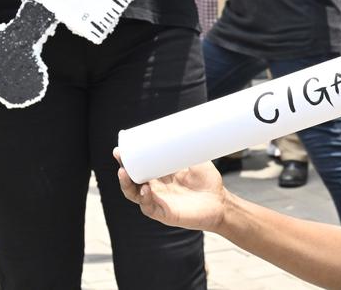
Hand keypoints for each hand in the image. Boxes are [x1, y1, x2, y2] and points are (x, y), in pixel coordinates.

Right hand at [115, 149, 229, 232]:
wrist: (221, 202)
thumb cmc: (208, 181)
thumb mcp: (196, 160)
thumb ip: (188, 148)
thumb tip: (182, 127)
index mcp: (160, 175)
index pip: (139, 167)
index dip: (128, 159)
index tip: (120, 148)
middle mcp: (156, 188)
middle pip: (133, 180)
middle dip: (123, 169)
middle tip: (119, 156)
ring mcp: (159, 201)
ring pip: (135, 194)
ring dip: (127, 184)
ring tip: (124, 173)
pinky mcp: (165, 214)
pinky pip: (149, 208)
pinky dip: (145, 199)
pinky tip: (145, 189)